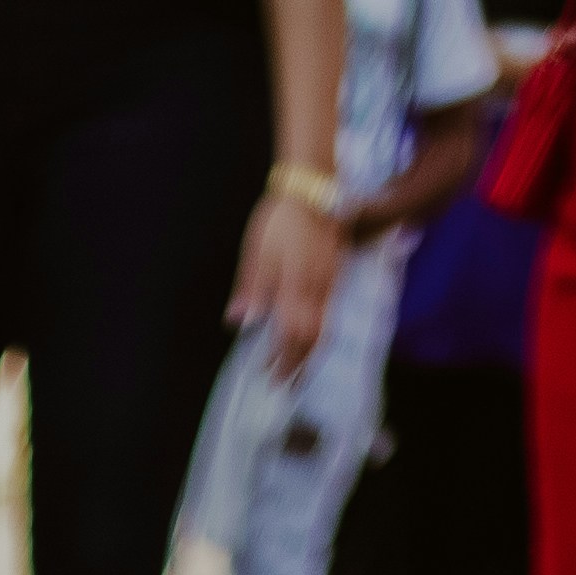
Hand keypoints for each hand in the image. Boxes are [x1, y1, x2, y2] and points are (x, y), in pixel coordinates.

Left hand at [236, 187, 342, 375]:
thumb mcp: (258, 250)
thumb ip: (251, 288)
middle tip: (283, 384)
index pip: (292, 335)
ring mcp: (331, 283)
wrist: (313, 188)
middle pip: (312, 339)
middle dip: (297, 365)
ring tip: (296, 371)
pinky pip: (330, 314)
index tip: (267, 375)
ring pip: (325, 329)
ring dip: (310, 354)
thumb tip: (239, 321)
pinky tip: (307, 339)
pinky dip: (318, 335)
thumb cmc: (280, 217)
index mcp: (296, 286)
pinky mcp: (336, 275)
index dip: (281, 360)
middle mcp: (319, 289)